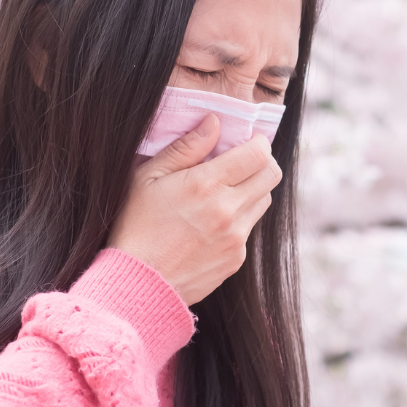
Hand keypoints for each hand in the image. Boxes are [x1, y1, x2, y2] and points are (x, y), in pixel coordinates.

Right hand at [108, 113, 281, 304]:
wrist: (137, 284)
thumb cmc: (135, 225)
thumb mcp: (148, 177)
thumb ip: (185, 147)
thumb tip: (214, 122)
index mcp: (206, 185)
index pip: (258, 154)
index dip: (257, 143)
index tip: (246, 142)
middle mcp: (228, 211)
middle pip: (271, 175)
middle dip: (261, 163)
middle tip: (241, 163)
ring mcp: (236, 238)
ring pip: (264, 200)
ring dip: (251, 190)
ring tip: (222, 193)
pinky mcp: (236, 259)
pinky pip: (249, 229)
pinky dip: (238, 219)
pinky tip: (210, 223)